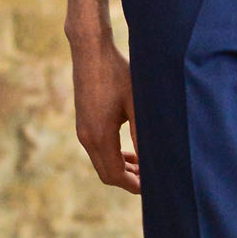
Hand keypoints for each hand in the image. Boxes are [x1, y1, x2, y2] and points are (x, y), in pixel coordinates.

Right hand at [71, 39, 139, 193]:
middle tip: (153, 177)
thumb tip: (154, 161)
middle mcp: (86, 137)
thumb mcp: (137, 104)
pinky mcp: (83, 123)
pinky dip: (114, 155)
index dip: (134, 185)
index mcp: (99, 136)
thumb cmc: (118, 73)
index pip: (115, 175)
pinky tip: (130, 150)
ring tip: (144, 165)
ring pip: (102, 162)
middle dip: (129, 179)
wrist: (90, 51)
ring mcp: (82, 130)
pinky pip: (97, 150)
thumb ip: (143, 135)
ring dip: (122, 168)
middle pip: (106, 174)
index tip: (154, 186)